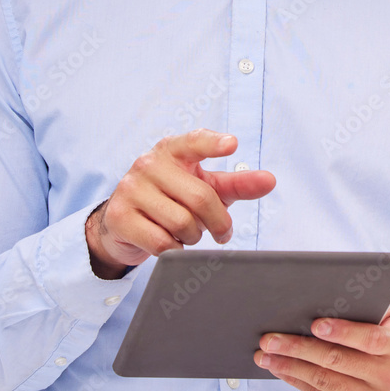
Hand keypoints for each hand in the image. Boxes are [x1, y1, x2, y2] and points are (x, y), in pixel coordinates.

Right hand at [85, 128, 275, 277]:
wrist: (124, 223)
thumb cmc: (173, 199)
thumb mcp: (206, 187)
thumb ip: (237, 184)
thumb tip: (269, 180)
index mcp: (172, 150)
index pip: (194, 141)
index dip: (213, 143)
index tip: (232, 144)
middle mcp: (149, 163)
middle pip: (200, 197)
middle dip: (218, 222)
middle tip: (223, 233)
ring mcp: (131, 188)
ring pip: (181, 223)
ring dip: (194, 237)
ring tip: (190, 234)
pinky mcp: (120, 216)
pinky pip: (162, 242)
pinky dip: (175, 249)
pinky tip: (173, 244)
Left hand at [253, 304, 389, 390]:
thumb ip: (367, 308)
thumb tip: (325, 297)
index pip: (369, 339)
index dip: (342, 332)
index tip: (314, 324)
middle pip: (338, 362)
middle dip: (299, 348)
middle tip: (270, 338)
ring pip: (325, 382)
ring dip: (290, 367)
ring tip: (266, 355)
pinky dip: (298, 382)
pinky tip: (281, 369)